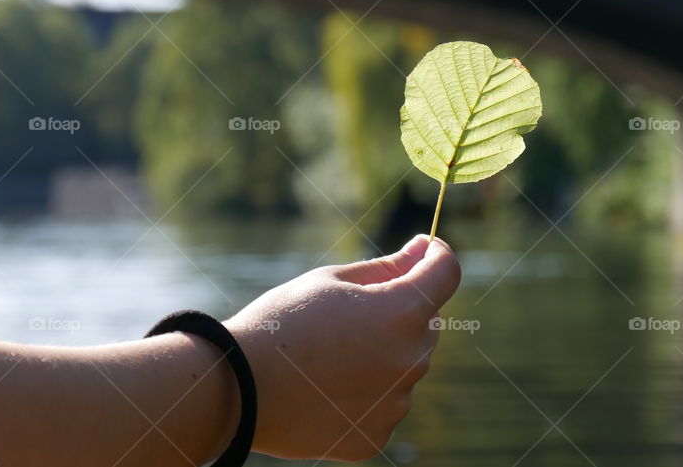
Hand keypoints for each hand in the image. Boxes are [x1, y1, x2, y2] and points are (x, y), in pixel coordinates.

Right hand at [225, 234, 460, 460]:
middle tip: (351, 314)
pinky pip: (386, 403)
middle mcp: (410, 359)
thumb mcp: (332, 282)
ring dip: (385, 354)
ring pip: (406, 366)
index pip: (446, 273)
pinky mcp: (376, 435)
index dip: (436, 256)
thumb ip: (388, 267)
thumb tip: (424, 248)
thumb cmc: (282, 323)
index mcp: (402, 312)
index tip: (424, 252)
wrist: (236, 389)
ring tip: (330, 356)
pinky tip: (328, 388)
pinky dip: (367, 393)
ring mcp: (396, 403)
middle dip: (403, 311)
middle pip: (428, 323)